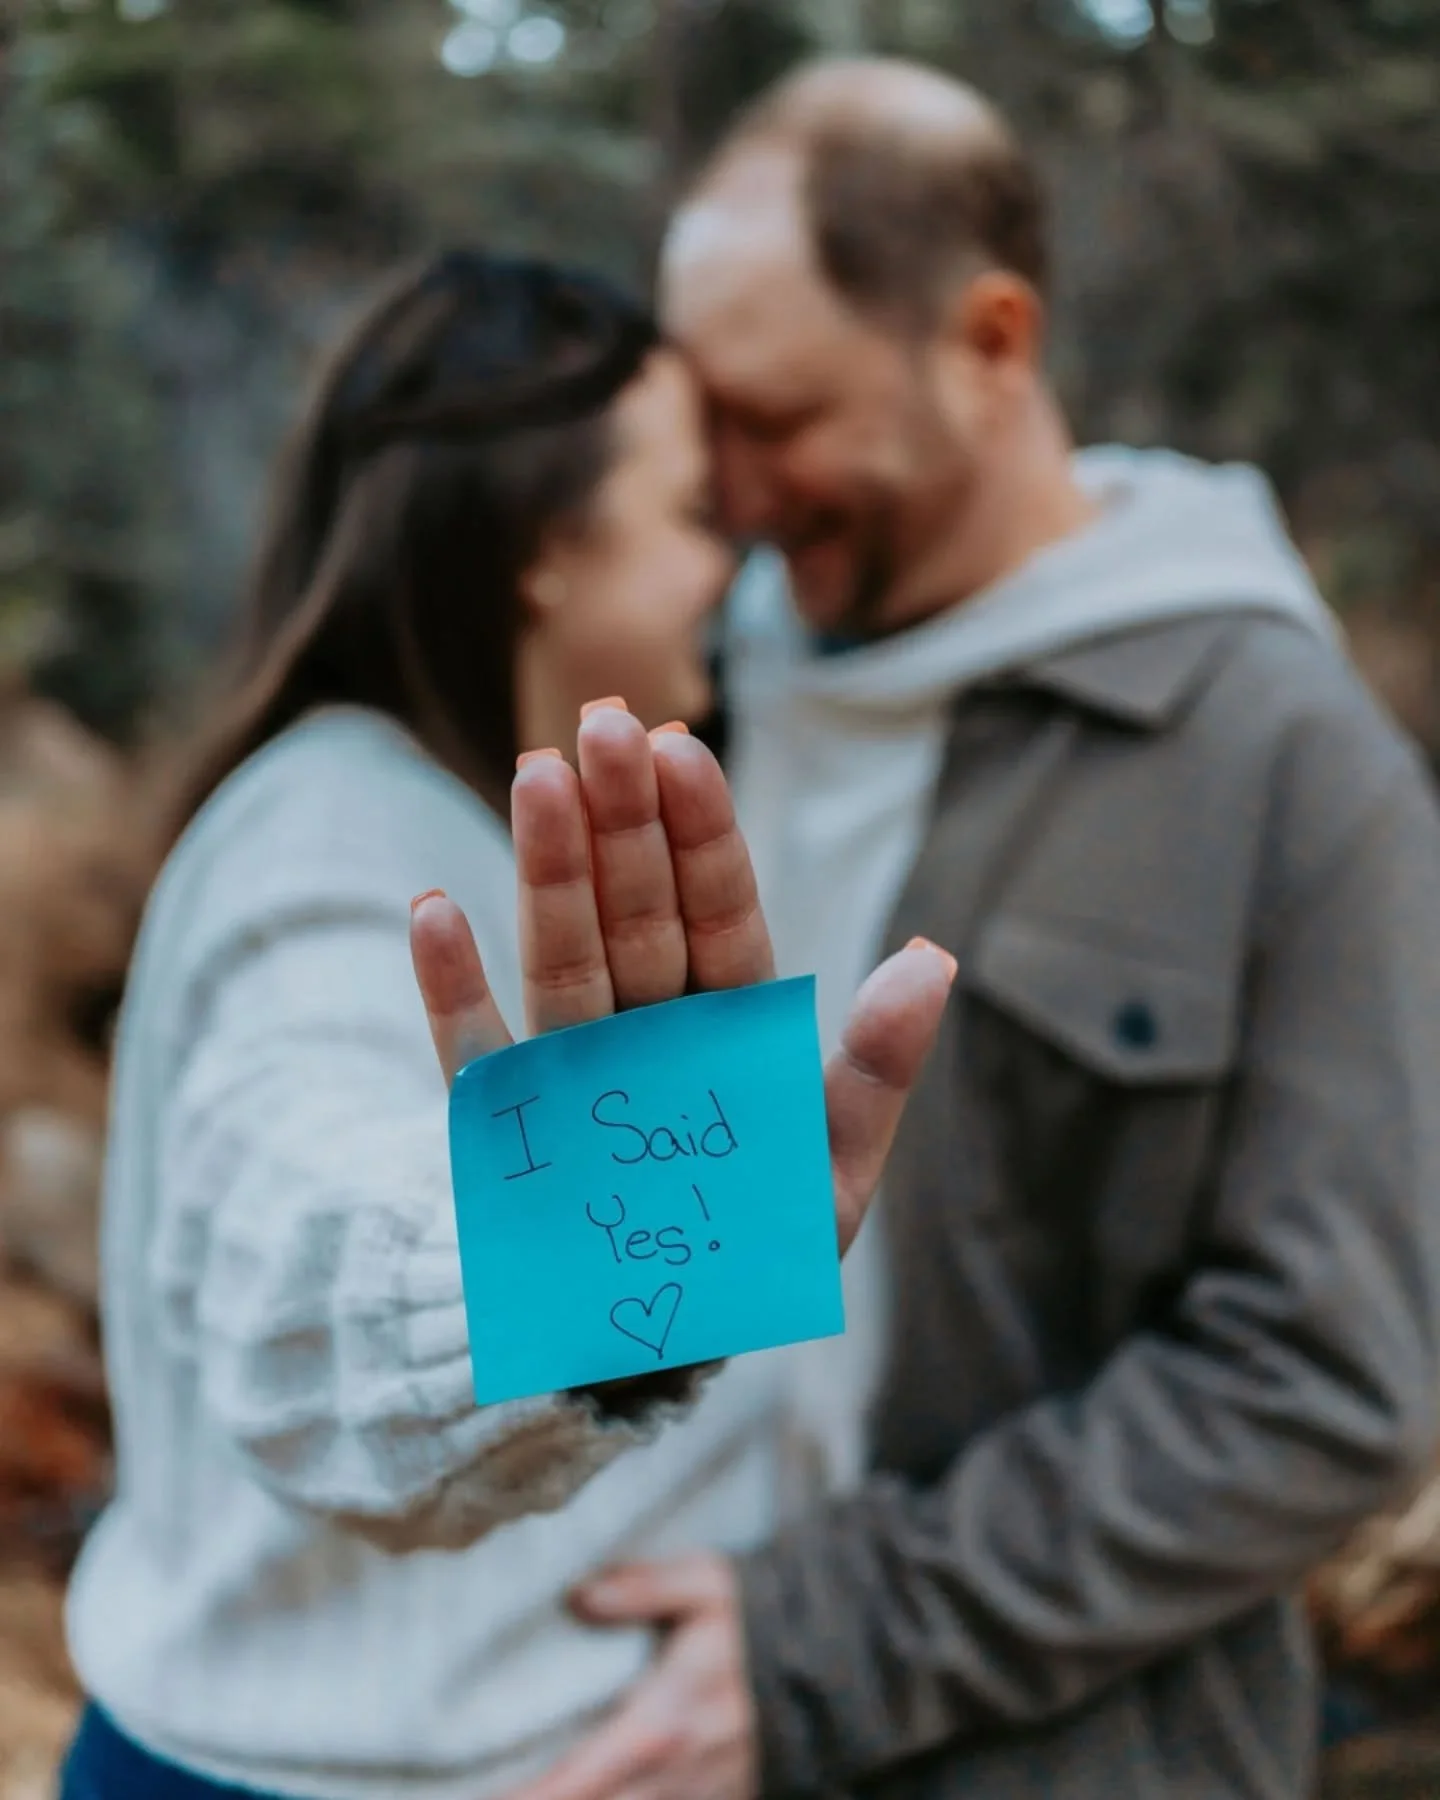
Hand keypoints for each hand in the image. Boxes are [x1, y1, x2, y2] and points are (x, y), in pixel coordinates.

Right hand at [410, 702, 956, 1252]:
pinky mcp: (505, 1120)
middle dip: (622, 819)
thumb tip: (932, 958)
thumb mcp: (829, 1172)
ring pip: (560, 954)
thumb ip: (874, 1071)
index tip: (680, 747)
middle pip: (636, 910)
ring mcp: (572, 1065)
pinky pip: (473, 1050)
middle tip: (602, 722)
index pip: (720, 910)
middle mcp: (650, 1026)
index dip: (701, 831)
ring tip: (534, 775)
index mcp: (732, 1024)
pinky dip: (452, 990)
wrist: (644, 1341)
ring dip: (545, 871)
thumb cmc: (750, 1251)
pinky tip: (432, 912)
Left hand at [499, 1555, 754, 1799]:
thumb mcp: (705, 1584)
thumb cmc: (759, 1620)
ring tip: (530, 1788)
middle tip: (486, 1793)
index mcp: (660, 1727)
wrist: (834, 1663)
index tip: (480, 1797)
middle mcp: (672, 1780)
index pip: (574, 1784)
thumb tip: (578, 1596)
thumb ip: (641, 1587)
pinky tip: (591, 1788)